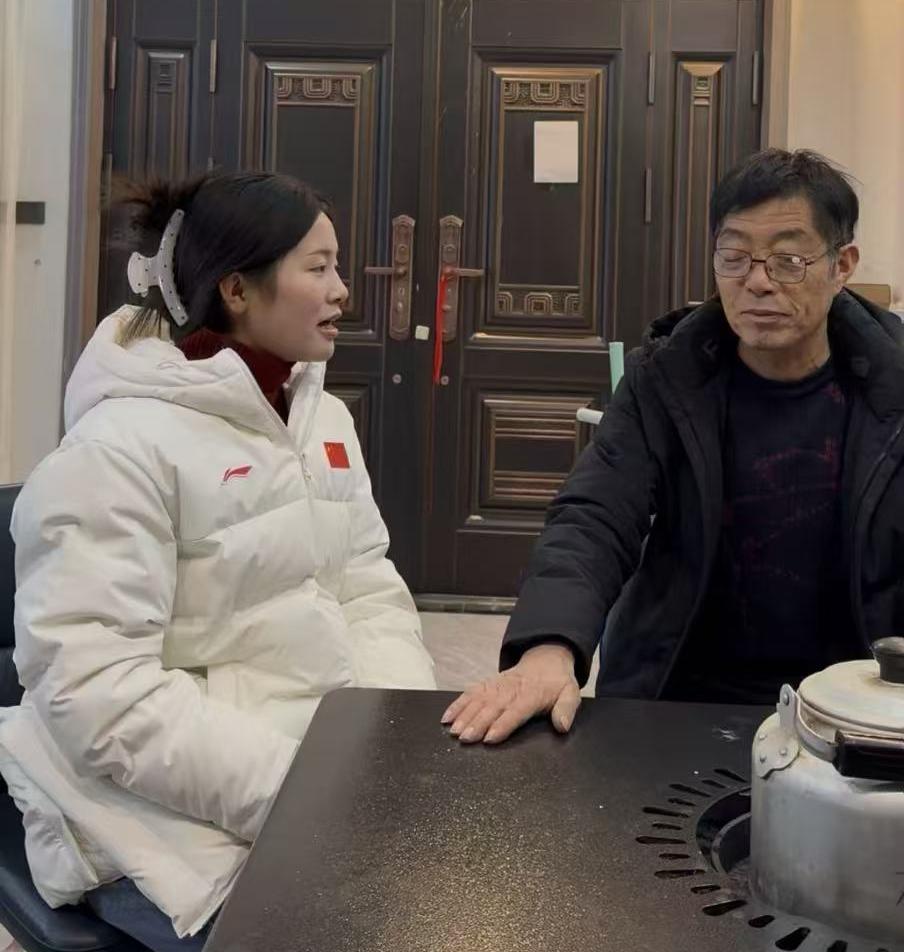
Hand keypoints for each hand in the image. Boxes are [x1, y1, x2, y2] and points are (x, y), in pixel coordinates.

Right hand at [440, 642, 580, 744]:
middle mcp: (511, 689)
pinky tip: (447, 717)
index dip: (502, 725)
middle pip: (492, 707)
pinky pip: (470, 692)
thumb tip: (562, 725)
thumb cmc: (557, 683)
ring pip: (478, 699)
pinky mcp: (488, 683)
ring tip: (454, 731)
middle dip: (477, 723)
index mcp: (531, 695)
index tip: (489, 737)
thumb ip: (566, 709)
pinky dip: (457, 703)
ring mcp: (497, 685)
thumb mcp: (571, 694)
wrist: (546, 659)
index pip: (515, 711)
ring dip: (464, 715)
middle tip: (465, 738)